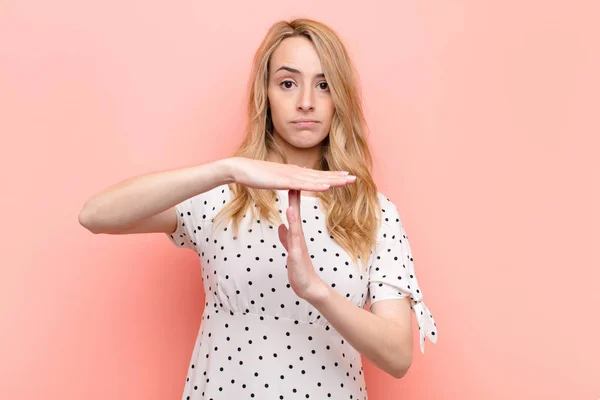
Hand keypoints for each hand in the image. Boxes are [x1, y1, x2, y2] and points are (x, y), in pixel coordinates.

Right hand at [227, 157, 355, 192]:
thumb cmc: (254, 174)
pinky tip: (327, 187)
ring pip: (315, 179)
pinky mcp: (283, 181)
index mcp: (293, 172)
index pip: (316, 175)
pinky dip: (316, 185)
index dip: (331, 176)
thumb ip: (285, 180)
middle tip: (354, 178)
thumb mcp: (274, 179)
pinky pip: (303, 184)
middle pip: (320, 175)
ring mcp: (290, 175)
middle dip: (338, 177)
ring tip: (346, 181)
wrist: (240, 168)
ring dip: (332, 180)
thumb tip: (293, 182)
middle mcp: (295, 171)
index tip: (344, 177)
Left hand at [277, 189, 329, 300]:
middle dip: (295, 194)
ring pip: (296, 222)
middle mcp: (299, 236)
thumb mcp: (290, 251)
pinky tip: (289, 217)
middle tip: (295, 176)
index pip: (294, 212)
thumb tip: (281, 226)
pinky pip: (294, 238)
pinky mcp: (297, 254)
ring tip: (293, 191)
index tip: (291, 180)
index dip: (293, 196)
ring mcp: (299, 244)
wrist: (308, 287)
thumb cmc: (300, 270)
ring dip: (295, 206)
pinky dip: (292, 226)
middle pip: (297, 212)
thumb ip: (286, 238)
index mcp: (296, 235)